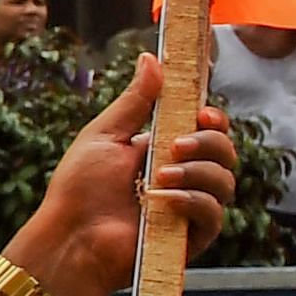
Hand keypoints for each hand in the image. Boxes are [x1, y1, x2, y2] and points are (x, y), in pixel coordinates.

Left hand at [1, 54, 236, 295]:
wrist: (69, 237)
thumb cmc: (78, 188)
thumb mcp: (105, 135)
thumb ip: (135, 100)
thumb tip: (152, 58)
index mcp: (164, 151)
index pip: (208, 130)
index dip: (213, 119)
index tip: (203, 113)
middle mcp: (182, 177)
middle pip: (225, 151)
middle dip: (209, 142)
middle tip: (177, 145)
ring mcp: (189, 208)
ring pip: (225, 181)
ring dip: (197, 172)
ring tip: (161, 176)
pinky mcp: (191, 237)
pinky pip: (214, 214)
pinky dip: (193, 201)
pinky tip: (165, 199)